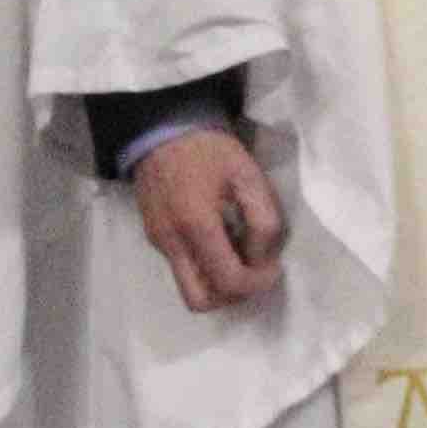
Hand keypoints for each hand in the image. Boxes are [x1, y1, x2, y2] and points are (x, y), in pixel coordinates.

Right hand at [131, 127, 284, 312]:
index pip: (228, 281)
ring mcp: (158, 242)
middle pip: (200, 301)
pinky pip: (180, 268)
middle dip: (231, 295)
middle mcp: (171, 242)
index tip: (273, 267)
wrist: (161, 126)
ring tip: (237, 255)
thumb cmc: (209, 148)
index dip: (257, 283)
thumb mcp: (248, 175)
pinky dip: (203, 267)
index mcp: (196, 225)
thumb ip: (263, 220)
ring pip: (188, 288)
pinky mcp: (153, 236)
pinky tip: (219, 240)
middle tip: (253, 271)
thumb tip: (262, 258)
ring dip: (217, 284)